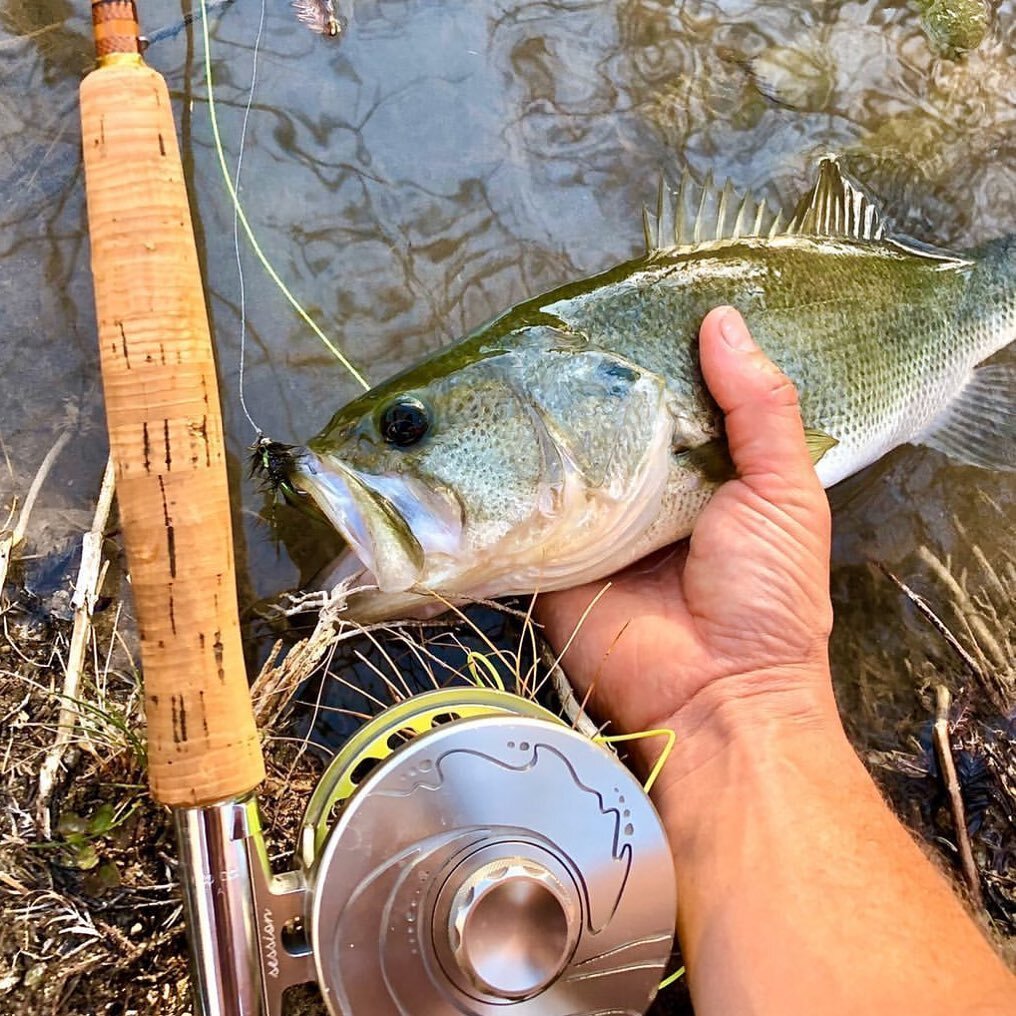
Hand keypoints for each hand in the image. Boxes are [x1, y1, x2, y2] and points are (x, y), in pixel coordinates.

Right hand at [536, 307, 834, 767]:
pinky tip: (482, 425)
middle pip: (611, 425)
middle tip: (549, 321)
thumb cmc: (766, 596)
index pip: (670, 400)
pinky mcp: (551, 556)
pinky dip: (511, 479)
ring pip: (564, 460)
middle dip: (589, 384)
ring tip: (507, 354)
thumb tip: (721, 320)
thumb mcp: (784, 493)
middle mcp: (643, 492)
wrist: (713, 697)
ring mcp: (594, 523)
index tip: (621, 301)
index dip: (652, 355)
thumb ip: (761, 410)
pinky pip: (529, 509)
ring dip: (543, 423)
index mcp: (701, 473)